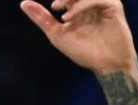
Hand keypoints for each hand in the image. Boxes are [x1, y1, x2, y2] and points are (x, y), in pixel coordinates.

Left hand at [19, 0, 137, 74]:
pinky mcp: (113, 7)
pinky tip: (71, 17)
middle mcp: (91, 3)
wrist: (106, 65)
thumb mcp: (57, 34)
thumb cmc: (85, 52)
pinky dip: (82, 5)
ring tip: (64, 15)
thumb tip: (23, 3)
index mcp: (78, 7)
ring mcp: (103, 3)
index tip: (53, 8)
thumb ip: (42, 18)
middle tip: (56, 6)